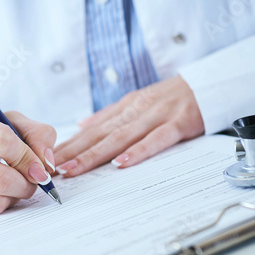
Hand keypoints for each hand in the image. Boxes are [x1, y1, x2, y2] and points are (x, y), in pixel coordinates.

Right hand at [0, 106, 56, 214]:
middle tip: (32, 181)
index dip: (29, 158)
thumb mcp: (10, 121)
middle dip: (26, 184)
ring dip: (15, 196)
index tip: (41, 168)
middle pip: (0, 179)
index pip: (3, 142)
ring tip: (14, 184)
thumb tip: (47, 164)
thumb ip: (37, 134)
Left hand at [54, 75, 203, 176]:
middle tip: (53, 168)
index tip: (49, 157)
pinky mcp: (178, 123)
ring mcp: (156, 116)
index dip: (70, 144)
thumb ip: (109, 116)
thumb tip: (80, 126)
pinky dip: (138, 152)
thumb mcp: (136, 102)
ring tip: (75, 169)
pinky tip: (121, 164)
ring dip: (95, 154)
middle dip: (74, 152)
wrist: (206, 85)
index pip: (91, 129)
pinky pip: (156, 140)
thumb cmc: (170, 98)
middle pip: (100, 134)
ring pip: (121, 137)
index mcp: (124, 108)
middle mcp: (136, 111)